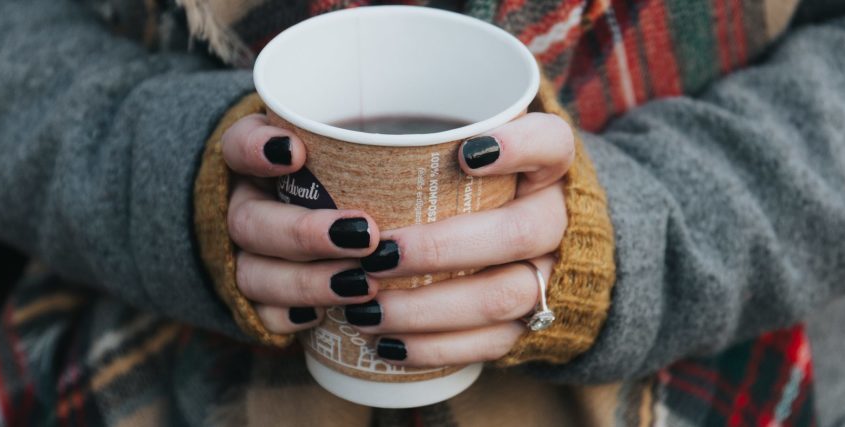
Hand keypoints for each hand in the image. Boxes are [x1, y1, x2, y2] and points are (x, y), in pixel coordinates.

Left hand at [221, 112, 573, 367]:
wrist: (525, 236)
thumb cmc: (461, 181)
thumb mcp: (447, 144)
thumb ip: (397, 132)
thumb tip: (286, 146)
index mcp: (546, 163)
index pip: (551, 143)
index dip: (518, 147)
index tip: (464, 154)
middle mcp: (558, 217)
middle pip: (520, 232)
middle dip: (442, 248)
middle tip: (375, 254)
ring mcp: (550, 274)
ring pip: (505, 296)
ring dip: (429, 307)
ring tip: (365, 309)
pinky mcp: (531, 322)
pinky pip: (492, 344)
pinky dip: (435, 348)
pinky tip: (386, 345)